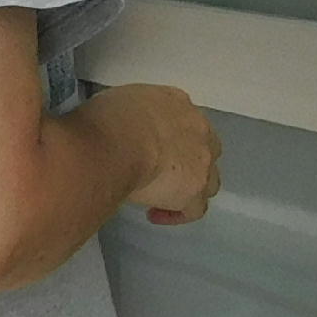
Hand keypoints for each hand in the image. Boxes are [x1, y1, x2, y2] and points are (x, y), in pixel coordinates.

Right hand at [103, 85, 221, 225]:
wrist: (118, 142)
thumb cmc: (108, 119)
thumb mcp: (118, 101)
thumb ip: (132, 113)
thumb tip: (123, 129)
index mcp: (176, 101)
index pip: (182, 120)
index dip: (169, 137)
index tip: (151, 149)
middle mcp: (197, 127)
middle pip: (203, 148)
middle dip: (187, 162)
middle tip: (160, 173)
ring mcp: (202, 160)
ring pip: (208, 179)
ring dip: (188, 188)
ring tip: (161, 197)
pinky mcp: (196, 190)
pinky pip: (194, 209)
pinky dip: (177, 214)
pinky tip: (156, 214)